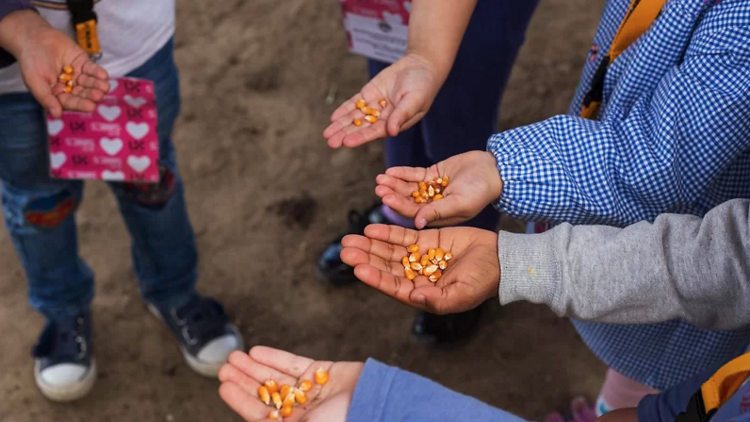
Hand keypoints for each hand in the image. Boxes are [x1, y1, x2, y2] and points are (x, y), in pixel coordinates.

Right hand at [0, 11, 108, 117]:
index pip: (70, 102)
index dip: (80, 104)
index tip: (91, 106)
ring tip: (105, 86)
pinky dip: (98, 72)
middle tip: (99, 95)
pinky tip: (104, 75)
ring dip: (97, 85)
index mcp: (57, 94)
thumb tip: (57, 115)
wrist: (34, 38)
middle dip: (91, 94)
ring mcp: (78, 75)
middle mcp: (69, 87)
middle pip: (82, 93)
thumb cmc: (31, 61)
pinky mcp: (84, 63)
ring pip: (90, 82)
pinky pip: (92, 69)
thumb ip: (46, 97)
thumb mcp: (34, 81)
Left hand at [219, 347, 363, 421]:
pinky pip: (295, 364)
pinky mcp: (324, 373)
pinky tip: (257, 352)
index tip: (223, 385)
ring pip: (277, 377)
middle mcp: (301, 412)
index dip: (239, 399)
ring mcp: (312, 392)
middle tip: (225, 366)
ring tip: (236, 356)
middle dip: (244, 380)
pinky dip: (275, 358)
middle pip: (266, 394)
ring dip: (255, 366)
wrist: (377, 404)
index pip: (259, 415)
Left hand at [324, 53, 440, 148]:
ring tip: (326, 134)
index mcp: (395, 123)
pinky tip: (334, 118)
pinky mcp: (369, 94)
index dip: (360, 137)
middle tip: (330, 142)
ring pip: (355, 117)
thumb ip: (402, 115)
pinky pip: (354, 104)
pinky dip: (344, 110)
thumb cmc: (423, 86)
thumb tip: (391, 132)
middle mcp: (383, 118)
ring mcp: (375, 106)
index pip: (374, 132)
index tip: (346, 142)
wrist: (420, 66)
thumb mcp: (415, 99)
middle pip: (361, 128)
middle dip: (345, 134)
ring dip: (341, 125)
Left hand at [340, 224, 499, 313]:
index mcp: (422, 294)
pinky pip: (402, 236)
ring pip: (389, 251)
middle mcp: (417, 277)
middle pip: (385, 267)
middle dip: (365, 257)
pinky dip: (387, 232)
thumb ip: (437, 299)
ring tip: (350, 238)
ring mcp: (420, 257)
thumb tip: (413, 297)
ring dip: (370, 244)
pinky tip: (371, 228)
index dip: (375, 277)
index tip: (359, 268)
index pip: (393, 286)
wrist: (500, 259)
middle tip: (345, 249)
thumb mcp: (462, 295)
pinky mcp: (426, 240)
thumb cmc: (483, 282)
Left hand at [375, 151, 502, 228]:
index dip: (399, 208)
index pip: (414, 214)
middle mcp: (433, 206)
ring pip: (409, 188)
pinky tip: (390, 171)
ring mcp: (431, 190)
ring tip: (380, 178)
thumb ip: (438, 212)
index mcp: (439, 218)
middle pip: (408, 201)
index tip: (386, 199)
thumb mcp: (460, 203)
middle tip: (379, 188)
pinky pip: (415, 175)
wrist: (495, 169)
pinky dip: (403, 173)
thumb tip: (417, 223)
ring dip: (394, 183)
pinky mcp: (433, 175)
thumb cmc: (482, 190)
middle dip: (393, 195)